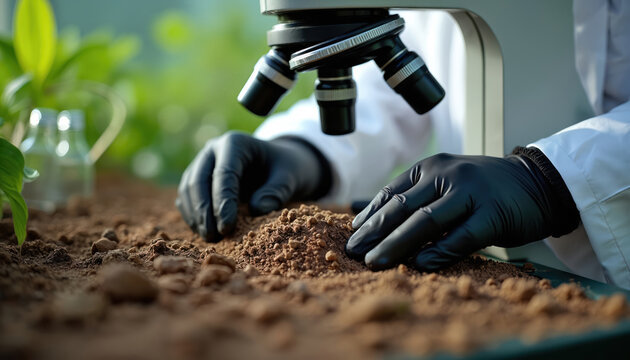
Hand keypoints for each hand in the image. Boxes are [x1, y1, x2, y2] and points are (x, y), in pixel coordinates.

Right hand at [176, 131, 329, 241]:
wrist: (279, 164)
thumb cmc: (285, 169)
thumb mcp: (290, 177)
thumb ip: (276, 192)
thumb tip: (257, 210)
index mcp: (235, 143)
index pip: (223, 173)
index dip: (222, 202)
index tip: (227, 228)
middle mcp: (213, 150)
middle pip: (198, 180)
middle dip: (203, 211)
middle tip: (213, 238)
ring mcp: (201, 163)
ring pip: (188, 189)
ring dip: (196, 216)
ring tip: (211, 239)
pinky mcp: (197, 179)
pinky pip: (187, 198)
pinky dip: (193, 216)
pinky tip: (205, 233)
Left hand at [346, 151, 577, 270]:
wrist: (536, 183)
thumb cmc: (481, 189)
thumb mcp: (444, 184)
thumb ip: (415, 199)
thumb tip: (371, 224)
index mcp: (430, 167)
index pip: (391, 193)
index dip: (369, 216)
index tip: (352, 236)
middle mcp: (447, 175)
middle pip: (403, 208)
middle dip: (374, 233)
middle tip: (353, 253)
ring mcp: (470, 192)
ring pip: (426, 221)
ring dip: (397, 244)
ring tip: (375, 263)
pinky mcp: (493, 214)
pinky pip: (460, 237)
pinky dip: (438, 252)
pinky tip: (419, 265)